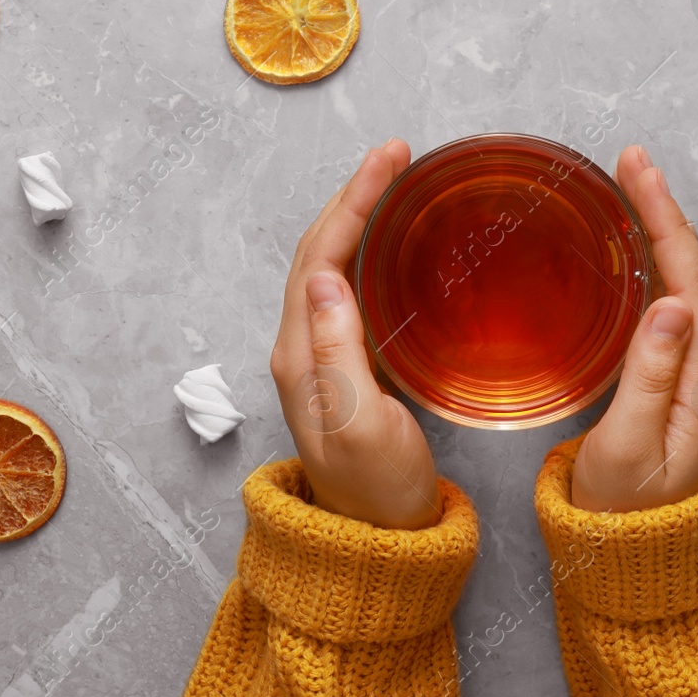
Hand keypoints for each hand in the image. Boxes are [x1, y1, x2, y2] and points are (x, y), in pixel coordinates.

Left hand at [267, 139, 441, 529]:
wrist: (379, 542)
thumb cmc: (379, 490)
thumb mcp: (364, 423)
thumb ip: (340, 351)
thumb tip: (327, 276)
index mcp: (300, 353)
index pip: (320, 253)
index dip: (354, 200)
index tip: (391, 159)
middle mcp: (300, 347)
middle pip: (318, 249)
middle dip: (354, 194)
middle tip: (397, 155)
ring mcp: (317, 355)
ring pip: (329, 263)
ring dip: (357, 216)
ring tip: (394, 181)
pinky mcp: (341, 365)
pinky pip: (346, 287)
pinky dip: (366, 250)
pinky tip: (392, 242)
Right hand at [571, 144, 697, 512]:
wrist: (640, 563)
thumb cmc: (624, 516)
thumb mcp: (625, 449)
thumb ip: (649, 376)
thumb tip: (672, 304)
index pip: (691, 282)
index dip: (664, 219)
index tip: (638, 171)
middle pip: (697, 275)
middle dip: (665, 212)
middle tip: (631, 162)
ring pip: (691, 288)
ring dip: (664, 235)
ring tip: (634, 188)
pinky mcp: (691, 384)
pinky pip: (681, 310)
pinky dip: (661, 268)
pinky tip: (641, 250)